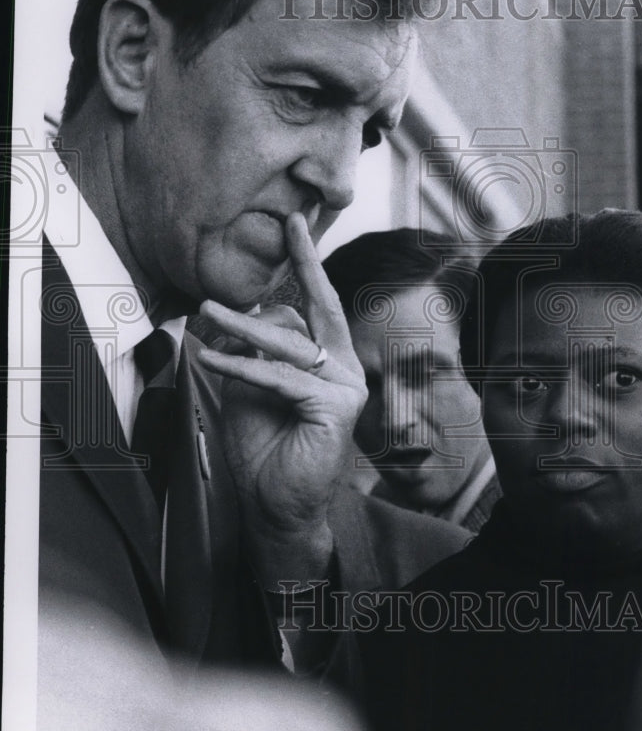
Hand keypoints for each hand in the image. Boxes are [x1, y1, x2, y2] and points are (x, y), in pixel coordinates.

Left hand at [197, 213, 366, 578]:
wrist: (275, 507)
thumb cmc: (265, 450)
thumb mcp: (252, 388)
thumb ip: (254, 353)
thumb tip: (238, 317)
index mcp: (330, 361)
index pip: (318, 305)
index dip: (307, 265)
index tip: (294, 225)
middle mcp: (346, 368)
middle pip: (320, 308)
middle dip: (305, 262)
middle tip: (289, 223)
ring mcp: (346, 387)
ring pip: (290, 342)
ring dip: (243, 326)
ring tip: (207, 313)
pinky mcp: (337, 407)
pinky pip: (281, 376)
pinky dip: (243, 367)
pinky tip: (210, 358)